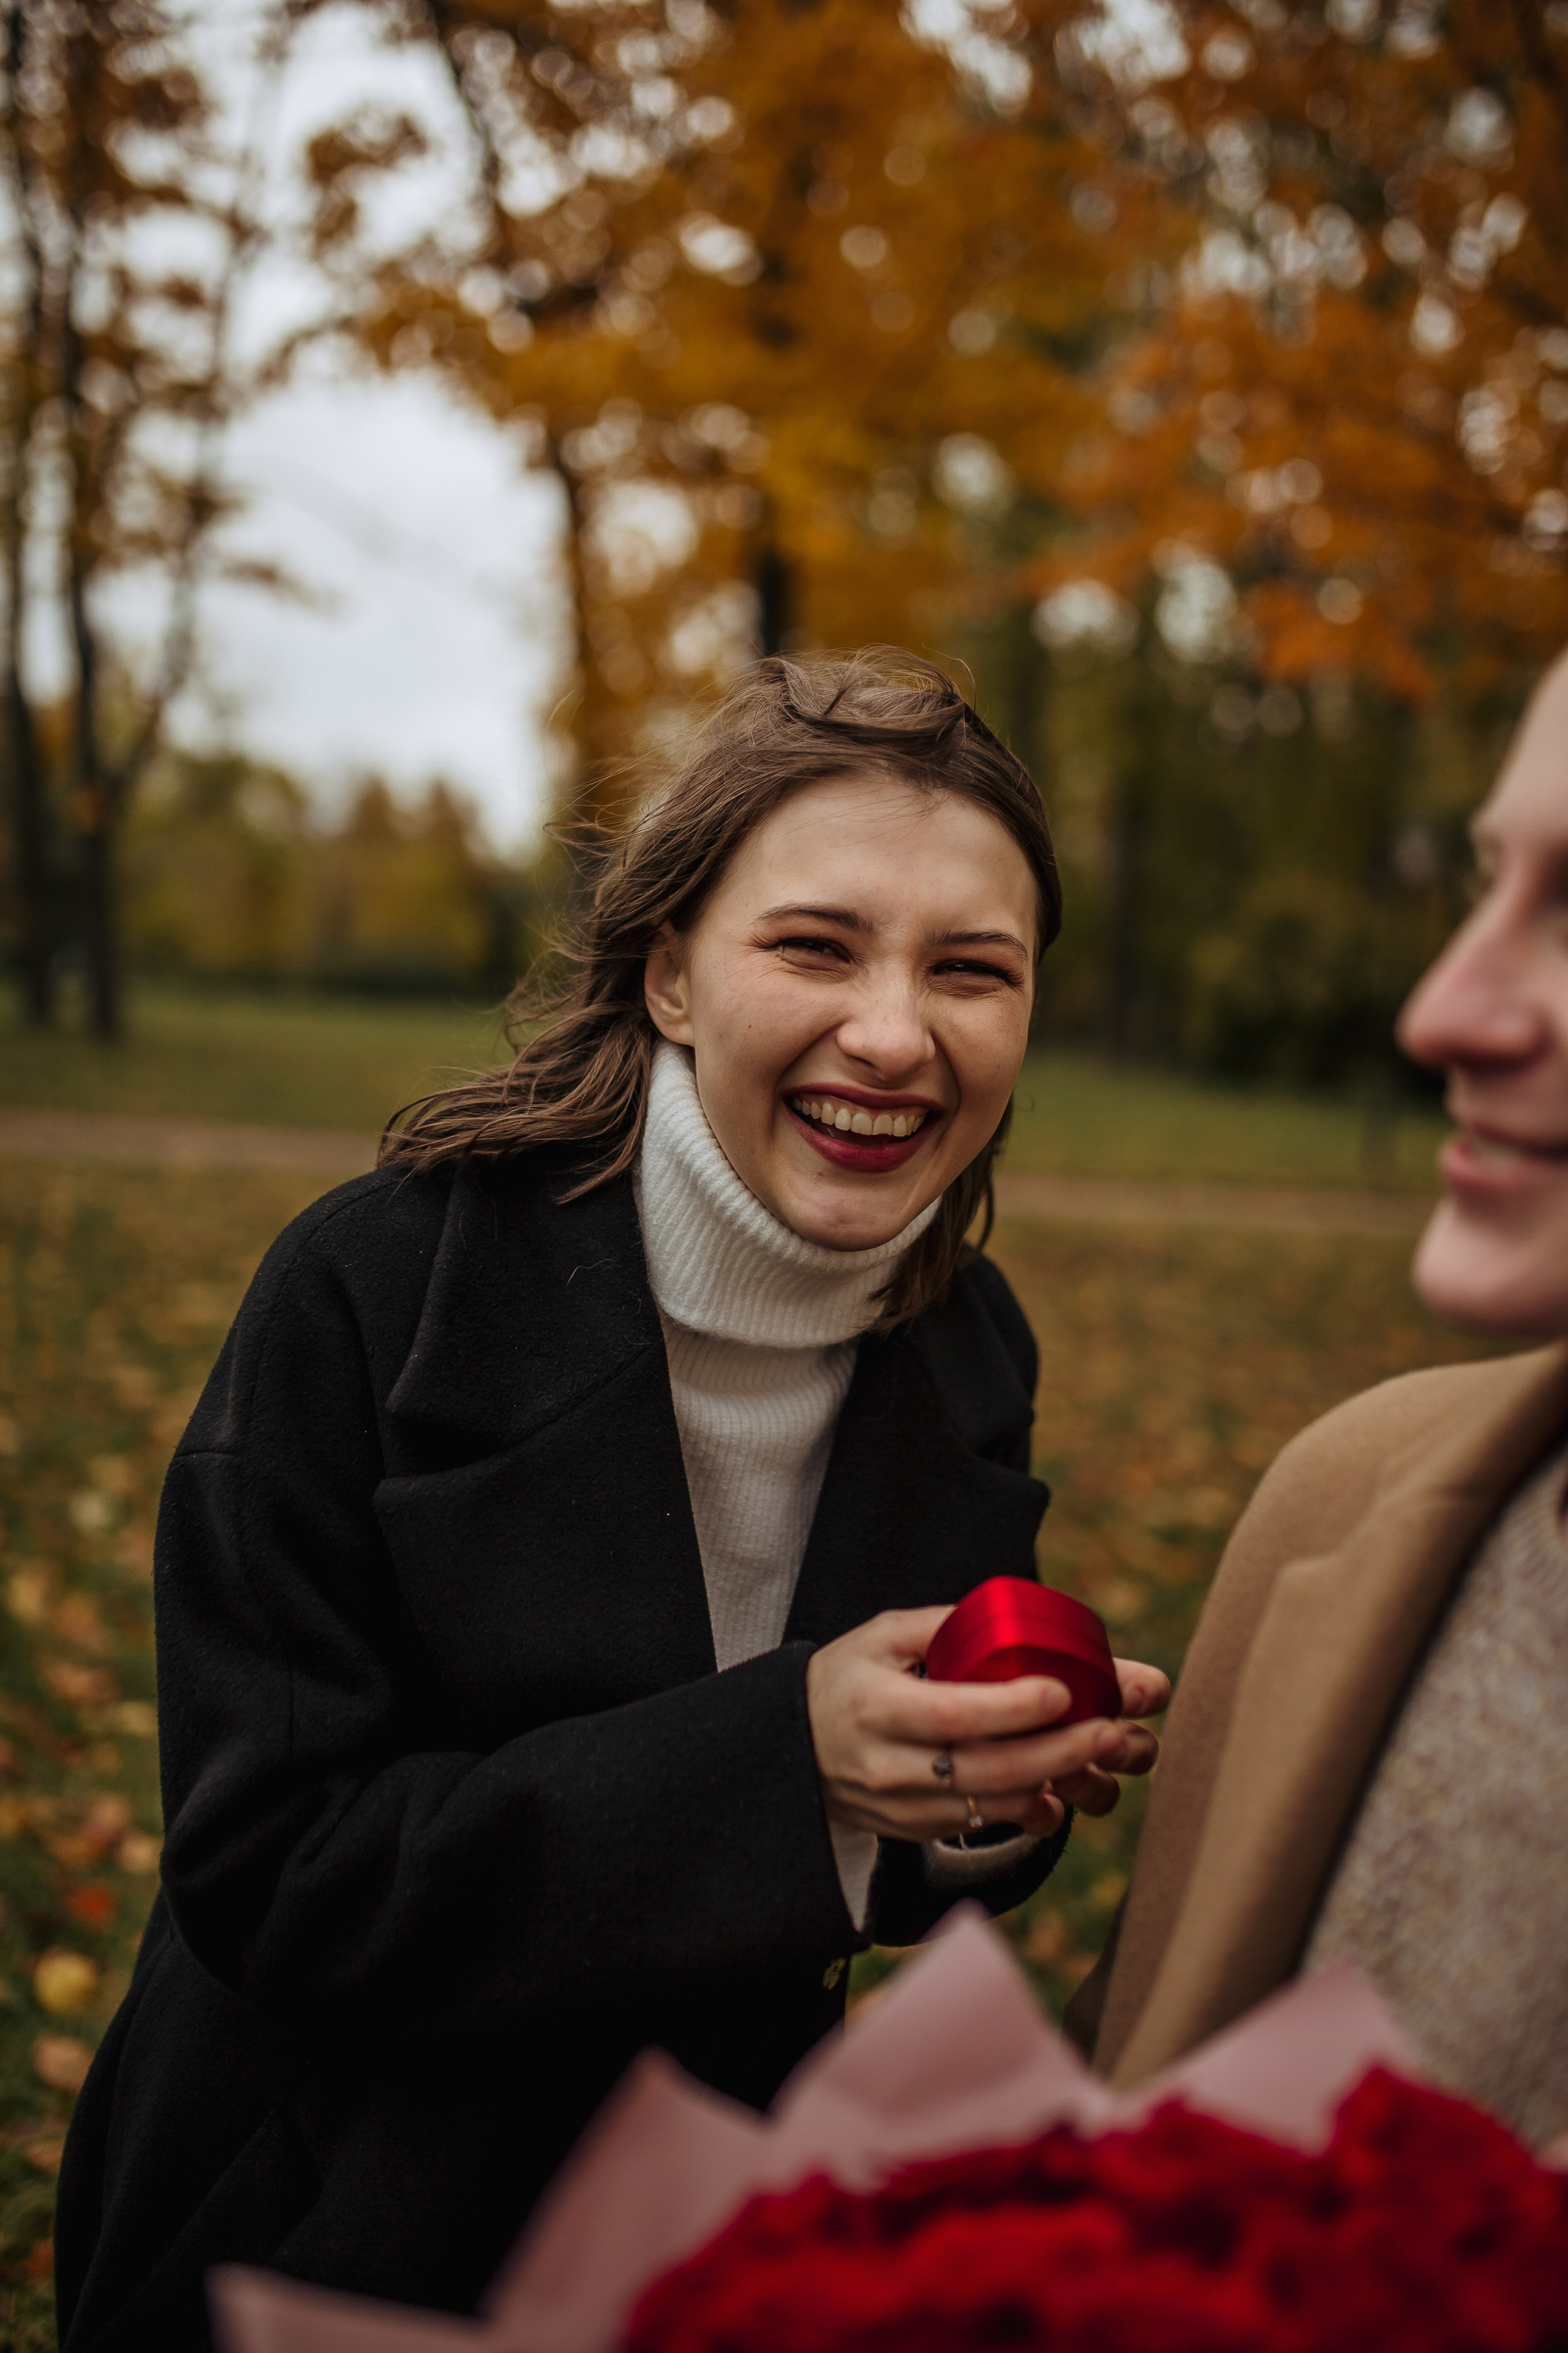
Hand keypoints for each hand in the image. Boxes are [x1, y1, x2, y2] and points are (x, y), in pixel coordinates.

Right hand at [806, 1607, 1168, 1843]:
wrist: (796, 1753)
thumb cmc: (846, 1680)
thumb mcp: (878, 1636)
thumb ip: (940, 1625)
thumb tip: (1012, 1617)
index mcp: (875, 1708)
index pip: (950, 1714)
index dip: (1009, 1707)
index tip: (1061, 1691)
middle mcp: (890, 1766)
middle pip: (988, 1769)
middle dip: (1061, 1752)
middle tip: (1116, 1729)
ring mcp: (906, 1808)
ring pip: (997, 1804)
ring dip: (1063, 1782)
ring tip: (1115, 1754)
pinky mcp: (922, 1831)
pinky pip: (991, 1824)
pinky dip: (1038, 1808)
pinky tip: (1071, 1785)